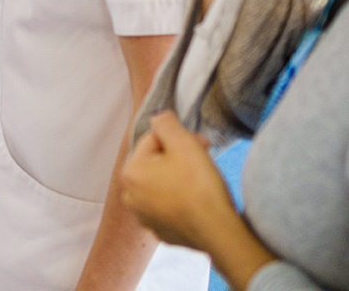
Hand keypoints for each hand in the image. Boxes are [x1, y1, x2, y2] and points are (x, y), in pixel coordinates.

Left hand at [121, 112, 231, 250]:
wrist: (218, 231)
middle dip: (178, 156)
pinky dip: (182, 199)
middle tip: (203, 159)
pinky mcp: (161, 231)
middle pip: (155, 162)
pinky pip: (170, 205)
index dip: (180, 137)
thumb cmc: (199, 186)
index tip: (202, 144)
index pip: (153, 139)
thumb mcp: (183, 143)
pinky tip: (198, 201)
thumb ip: (166, 123)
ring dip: (179, 176)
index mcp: (130, 172)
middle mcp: (130, 196)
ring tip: (201, 180)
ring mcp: (144, 217)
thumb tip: (157, 116)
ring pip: (162, 183)